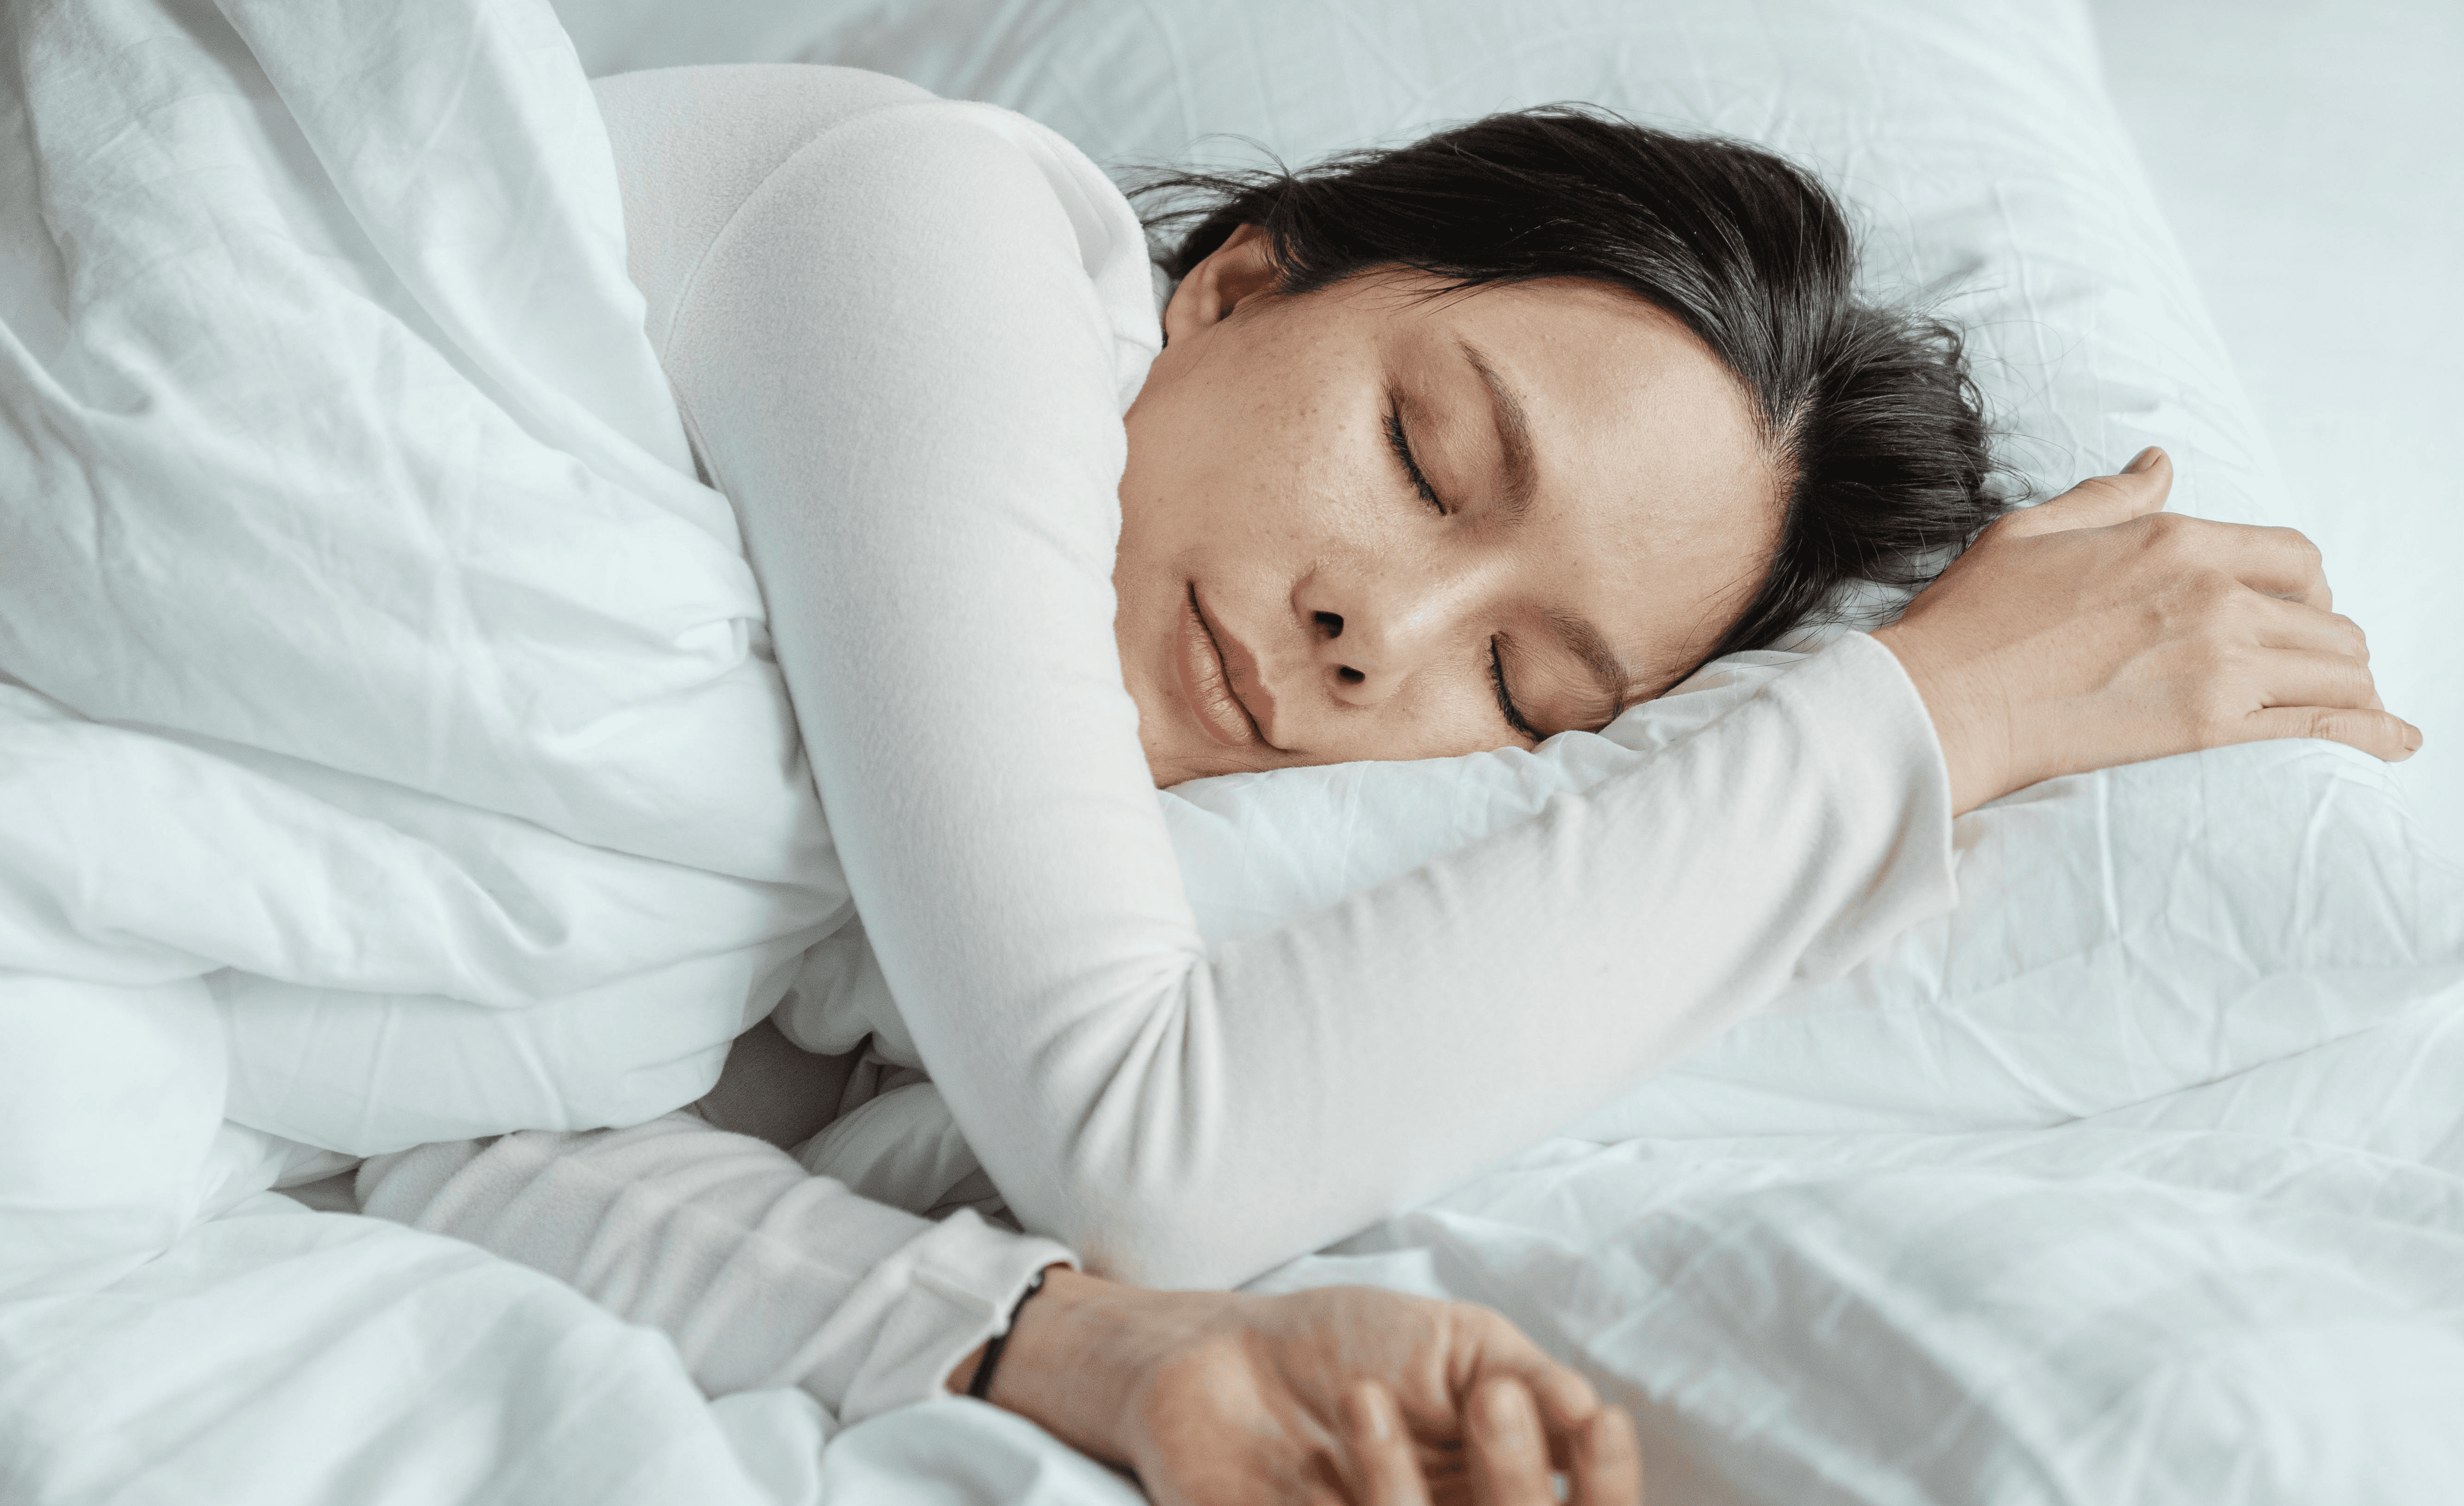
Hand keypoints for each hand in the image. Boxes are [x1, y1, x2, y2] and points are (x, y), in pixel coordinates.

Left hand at [966, 1268, 1642, 1504]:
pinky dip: (1349, 1493)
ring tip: (1363, 1397)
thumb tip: (1593, 1415)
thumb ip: (1528, 1380)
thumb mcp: (1456, 1345)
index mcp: (1498, 1495)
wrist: (1217, 1357)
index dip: (1605, 1483)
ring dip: (1393, 1483)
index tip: (1600, 1425)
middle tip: (1492, 1399)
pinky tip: (1316, 1442)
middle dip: (1509, 1475)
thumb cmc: (1346, 1346)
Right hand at [1871, 447, 2418, 812]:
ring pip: (2338, 667)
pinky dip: (2372, 733)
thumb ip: (2109, 498)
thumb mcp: (2034, 530)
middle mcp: (2214, 593)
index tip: (2292, 607)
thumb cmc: (1973, 619)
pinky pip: (2323, 724)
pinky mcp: (2210, 726)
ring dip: (2349, 685)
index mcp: (2175, 540)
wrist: (1943, 701)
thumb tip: (2160, 465)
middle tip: (2308, 663)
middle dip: (2328, 639)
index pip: (2293, 554)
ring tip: (2348, 704)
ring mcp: (2219, 661)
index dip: (2306, 583)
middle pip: (2327, 614)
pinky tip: (2397, 741)